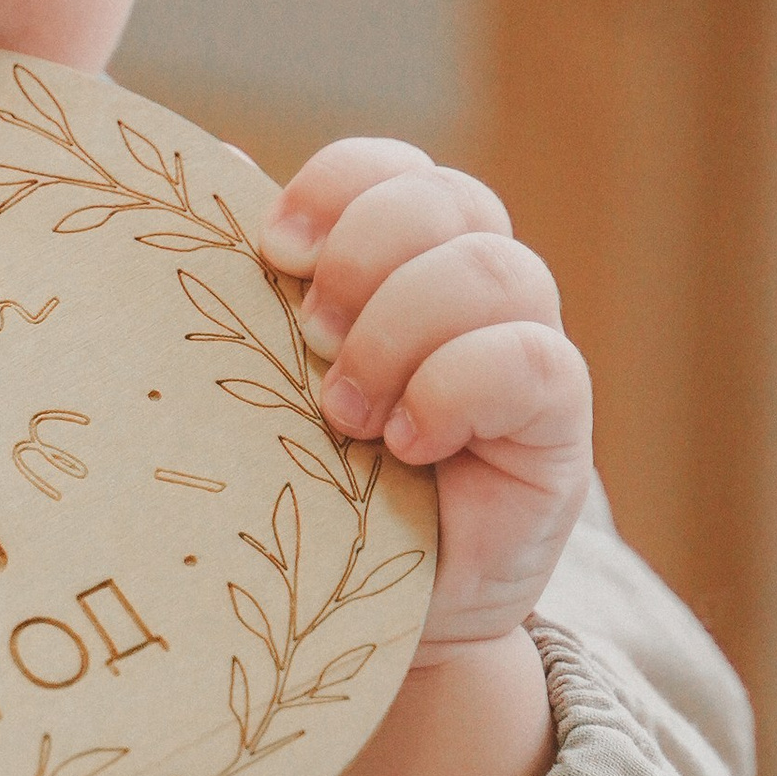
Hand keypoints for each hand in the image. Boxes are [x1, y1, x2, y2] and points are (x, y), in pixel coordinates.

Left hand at [260, 138, 591, 661]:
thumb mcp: (256, 373)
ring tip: (343, 412)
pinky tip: (407, 444)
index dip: (338, 186)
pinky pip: (532, 360)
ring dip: (402, 329)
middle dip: (365, 256)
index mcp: (397, 255)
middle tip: (307, 336)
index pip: (391, 168)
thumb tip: (217, 166)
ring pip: (495, 269)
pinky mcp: (559, 423)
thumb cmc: (297, 477)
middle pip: (449, 199)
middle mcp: (471, 286)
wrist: (351, 609)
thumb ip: (247, 278)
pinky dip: (455, 389)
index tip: (274, 248)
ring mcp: (522, 347)